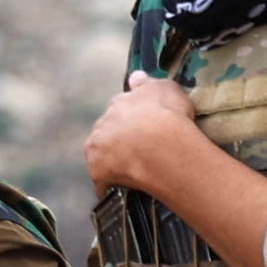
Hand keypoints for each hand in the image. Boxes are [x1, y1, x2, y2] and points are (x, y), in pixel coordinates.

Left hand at [78, 74, 216, 214]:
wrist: (162, 144)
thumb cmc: (169, 114)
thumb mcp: (166, 88)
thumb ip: (149, 83)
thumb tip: (135, 76)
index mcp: (119, 103)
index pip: (120, 108)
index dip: (133, 118)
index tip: (143, 126)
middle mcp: (103, 122)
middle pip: (108, 131)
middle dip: (120, 138)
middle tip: (140, 150)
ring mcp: (97, 147)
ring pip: (102, 154)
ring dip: (112, 160)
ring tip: (133, 170)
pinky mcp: (98, 171)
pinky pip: (102, 180)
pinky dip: (109, 185)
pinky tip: (121, 190)